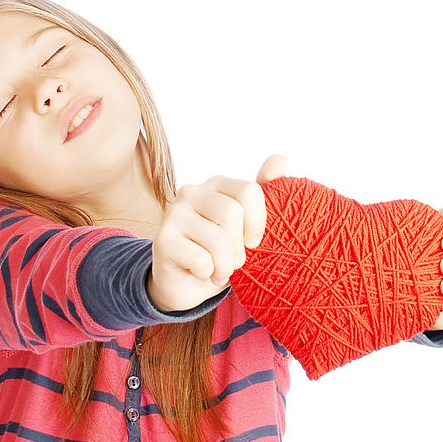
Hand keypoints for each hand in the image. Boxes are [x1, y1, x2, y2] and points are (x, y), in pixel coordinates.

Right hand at [147, 154, 287, 311]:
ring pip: (218, 240)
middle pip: (232, 214)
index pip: (248, 191)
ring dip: (225, 266)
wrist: (186, 283)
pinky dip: (208, 273)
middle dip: (239, 248)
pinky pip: (201, 260)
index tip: (253, 242)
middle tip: (233, 262)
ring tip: (219, 271)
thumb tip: (279, 158)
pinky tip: (201, 273)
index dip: (257, 223)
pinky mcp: (163, 240)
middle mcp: (192, 192)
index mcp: (217, 185)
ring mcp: (174, 214)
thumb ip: (264, 193)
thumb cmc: (221, 253)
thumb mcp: (247, 226)